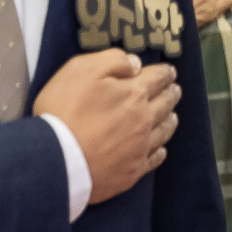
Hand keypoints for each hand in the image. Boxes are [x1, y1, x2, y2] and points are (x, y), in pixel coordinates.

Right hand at [33, 48, 179, 206]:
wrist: (55, 160)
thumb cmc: (64, 112)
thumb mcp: (81, 71)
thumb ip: (112, 60)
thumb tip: (134, 63)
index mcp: (134, 94)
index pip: (157, 78)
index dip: (164, 73)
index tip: (169, 71)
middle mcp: (144, 120)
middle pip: (164, 103)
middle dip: (171, 94)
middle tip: (175, 90)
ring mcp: (140, 147)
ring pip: (163, 130)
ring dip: (169, 120)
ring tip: (172, 115)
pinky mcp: (132, 170)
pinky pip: (154, 158)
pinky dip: (159, 151)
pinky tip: (160, 149)